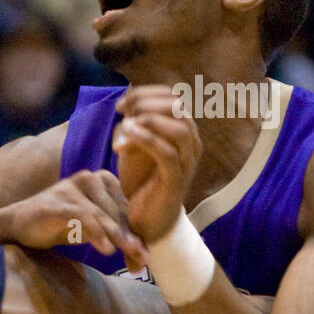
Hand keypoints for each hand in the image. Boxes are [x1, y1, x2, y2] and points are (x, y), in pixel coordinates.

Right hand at [0, 171, 147, 270]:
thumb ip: (116, 236)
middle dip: (131, 239)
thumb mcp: (94, 229)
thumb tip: (143, 258)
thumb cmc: (62, 224)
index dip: (138, 233)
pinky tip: (106, 249)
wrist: (20, 223)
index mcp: (104, 180)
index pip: (127, 209)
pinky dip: (96, 233)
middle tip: (143, 261)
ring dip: (118, 236)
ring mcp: (72, 188)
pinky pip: (82, 216)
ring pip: (103, 214)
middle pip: (117, 212)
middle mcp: (90, 178)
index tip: (146, 258)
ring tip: (131, 254)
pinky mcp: (58, 202)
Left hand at [113, 86, 201, 242]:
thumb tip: (125, 104)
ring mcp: (187, 162)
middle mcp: (192, 143)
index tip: (121, 104)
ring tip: (126, 123)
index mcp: (184, 130)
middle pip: (178, 106)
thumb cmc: (142, 180)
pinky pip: (168, 154)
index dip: (145, 93)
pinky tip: (128, 136)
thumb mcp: (135, 146)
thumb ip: (133, 124)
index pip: (172, 96)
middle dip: (146, 103)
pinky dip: (147, 140)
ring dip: (149, 119)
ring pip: (179, 128)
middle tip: (122, 111)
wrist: (147, 219)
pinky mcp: (177, 180)